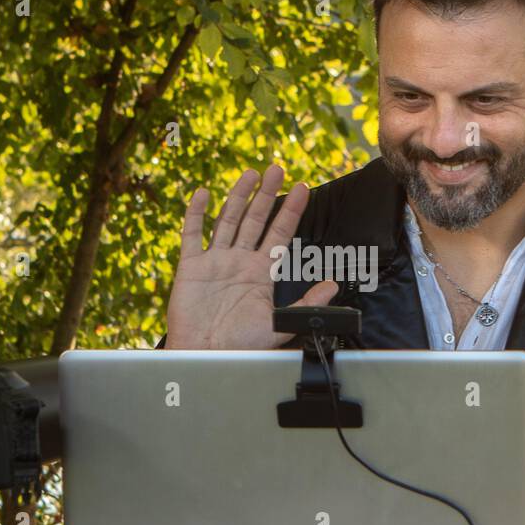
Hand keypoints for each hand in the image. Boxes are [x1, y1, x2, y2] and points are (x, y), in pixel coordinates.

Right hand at [164, 164, 338, 349]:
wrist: (207, 356)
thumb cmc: (242, 345)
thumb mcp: (281, 324)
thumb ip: (306, 304)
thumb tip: (333, 285)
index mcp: (260, 272)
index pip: (279, 233)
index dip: (291, 211)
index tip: (304, 188)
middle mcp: (239, 261)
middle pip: (255, 220)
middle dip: (267, 194)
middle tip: (277, 168)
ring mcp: (215, 261)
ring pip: (228, 221)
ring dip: (238, 197)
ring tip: (250, 174)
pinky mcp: (191, 267)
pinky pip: (192, 236)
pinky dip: (195, 214)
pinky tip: (202, 194)